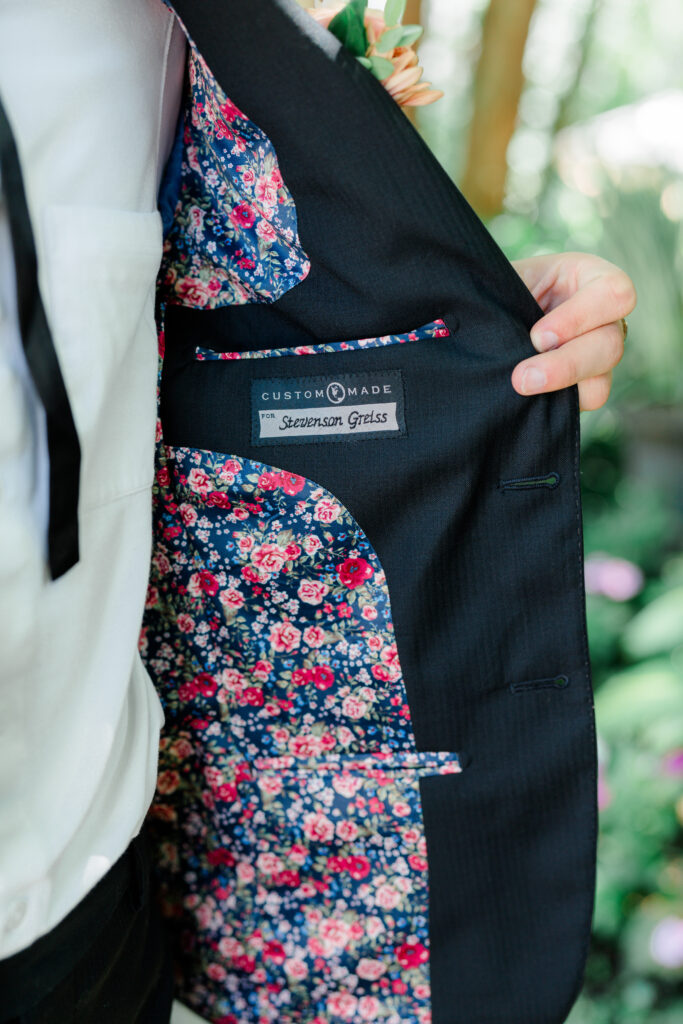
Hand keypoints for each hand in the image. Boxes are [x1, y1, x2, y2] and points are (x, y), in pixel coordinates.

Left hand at [510, 252, 635, 410]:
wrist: (486, 322)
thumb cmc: (500, 292)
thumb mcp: (506, 281)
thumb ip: (512, 293)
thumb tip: (513, 328)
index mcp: (589, 278)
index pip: (615, 292)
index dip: (578, 318)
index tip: (536, 336)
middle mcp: (603, 318)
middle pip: (611, 346)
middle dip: (566, 364)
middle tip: (522, 377)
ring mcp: (597, 355)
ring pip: (601, 383)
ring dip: (561, 387)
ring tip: (522, 387)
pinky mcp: (583, 386)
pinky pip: (585, 401)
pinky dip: (558, 403)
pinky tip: (529, 397)